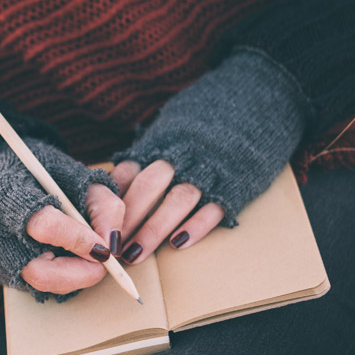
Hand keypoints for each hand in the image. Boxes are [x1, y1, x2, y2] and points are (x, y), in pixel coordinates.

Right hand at [0, 138, 123, 299]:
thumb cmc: (40, 174)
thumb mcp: (77, 175)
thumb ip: (101, 205)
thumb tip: (114, 244)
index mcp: (8, 196)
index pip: (46, 226)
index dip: (80, 240)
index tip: (106, 249)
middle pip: (40, 272)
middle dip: (81, 273)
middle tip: (103, 261)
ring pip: (41, 284)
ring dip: (74, 275)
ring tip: (87, 254)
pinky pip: (36, 286)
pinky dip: (60, 276)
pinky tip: (68, 257)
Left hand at [106, 50, 311, 263]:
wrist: (256, 99)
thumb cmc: (205, 120)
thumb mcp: (171, 127)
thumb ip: (146, 151)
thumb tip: (116, 177)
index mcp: (162, 143)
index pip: (129, 173)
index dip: (112, 201)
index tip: (97, 223)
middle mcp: (182, 156)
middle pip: (147, 188)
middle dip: (127, 220)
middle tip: (109, 248)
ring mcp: (209, 170)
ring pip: (176, 201)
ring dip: (152, 230)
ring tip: (134, 254)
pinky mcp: (234, 183)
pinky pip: (213, 207)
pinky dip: (196, 226)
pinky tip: (178, 244)